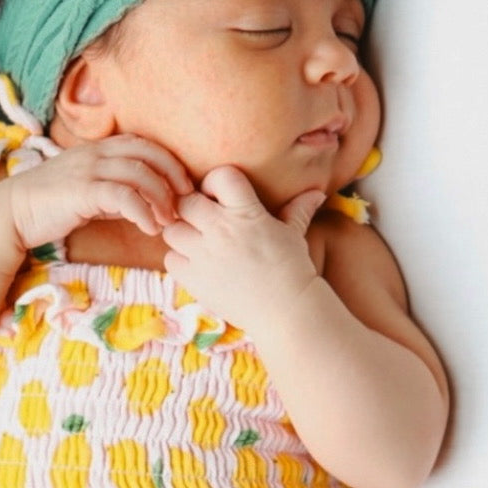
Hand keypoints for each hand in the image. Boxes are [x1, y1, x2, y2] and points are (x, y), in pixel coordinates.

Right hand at [5, 136, 191, 251]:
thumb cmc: (51, 205)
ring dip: (161, 198)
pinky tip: (149, 228)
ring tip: (168, 221)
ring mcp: (89, 169)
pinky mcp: (82, 190)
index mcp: (99, 149)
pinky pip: (122, 195)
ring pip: (140, 174)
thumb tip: (144, 203)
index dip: (170, 163)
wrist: (13, 213)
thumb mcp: (90, 192)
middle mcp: (96, 153)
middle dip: (174, 177)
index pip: (145, 144)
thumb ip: (116, 191)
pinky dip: (142, 211)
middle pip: (149, 154)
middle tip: (184, 203)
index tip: (183, 187)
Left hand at [160, 166, 325, 328]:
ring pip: (172, 230)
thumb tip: (316, 193)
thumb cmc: (292, 270)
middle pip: (186, 202)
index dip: (214, 183)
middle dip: (192, 207)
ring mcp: (204, 255)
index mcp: (246, 213)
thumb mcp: (294, 235)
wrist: (286, 312)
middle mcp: (220, 230)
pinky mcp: (194, 279)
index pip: (219, 176)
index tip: (218, 196)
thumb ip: (296, 210)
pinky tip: (196, 264)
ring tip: (196, 242)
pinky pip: (170, 260)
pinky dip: (179, 260)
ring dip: (181, 233)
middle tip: (201, 219)